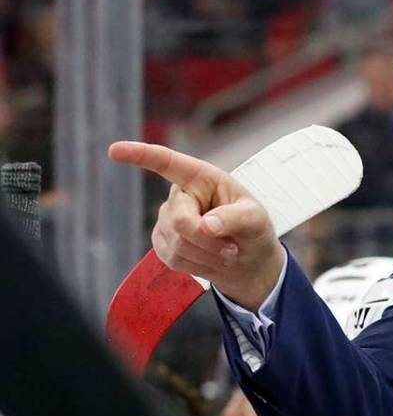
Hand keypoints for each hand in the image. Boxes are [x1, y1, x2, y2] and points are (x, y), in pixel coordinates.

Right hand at [108, 141, 285, 311]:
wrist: (247, 260)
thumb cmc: (252, 228)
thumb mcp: (255, 219)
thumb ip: (235, 218)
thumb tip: (206, 225)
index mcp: (200, 177)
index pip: (167, 163)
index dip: (140, 155)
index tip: (114, 150)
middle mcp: (179, 196)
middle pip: (180, 221)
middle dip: (209, 240)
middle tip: (233, 247)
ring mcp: (166, 220)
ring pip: (178, 243)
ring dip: (208, 254)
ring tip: (227, 252)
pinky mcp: (162, 243)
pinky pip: (174, 259)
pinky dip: (199, 265)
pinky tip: (211, 259)